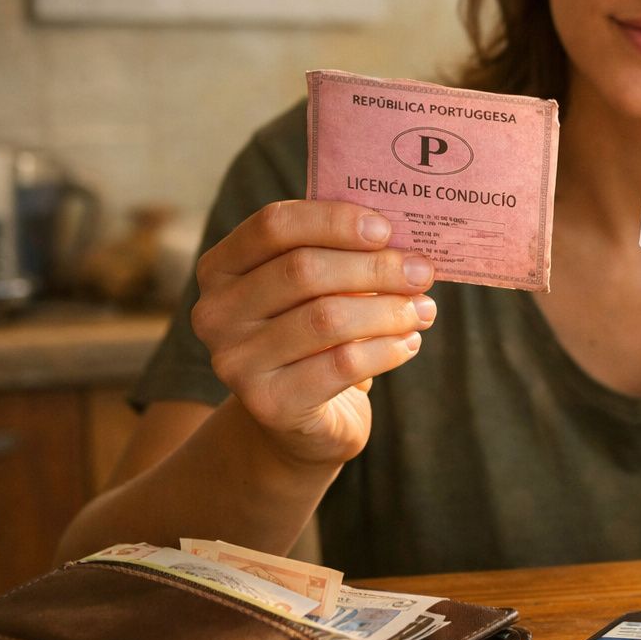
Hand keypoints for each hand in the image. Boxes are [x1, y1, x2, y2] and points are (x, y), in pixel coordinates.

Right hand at [191, 200, 434, 465]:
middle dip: (375, 267)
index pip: (273, 226)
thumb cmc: (313, 335)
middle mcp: (216, 313)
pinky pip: (342, 364)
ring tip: (424, 310)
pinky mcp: (269, 403)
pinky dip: (386, 349)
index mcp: (221, 268)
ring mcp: (236, 362)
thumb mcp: (317, 289)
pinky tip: (409, 342)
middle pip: (304, 271)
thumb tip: (408, 244)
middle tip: (422, 272)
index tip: (385, 228)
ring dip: (388, 310)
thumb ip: (343, 255)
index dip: (333, 220)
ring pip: (328, 318)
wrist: (296, 419)